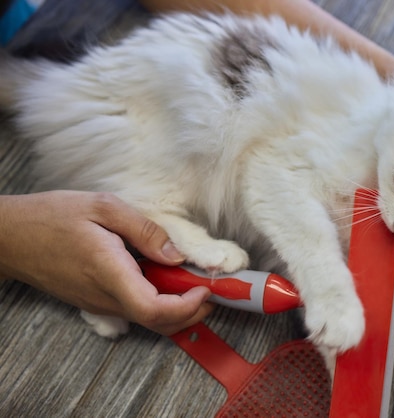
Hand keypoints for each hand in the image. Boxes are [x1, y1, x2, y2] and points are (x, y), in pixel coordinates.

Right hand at [0, 191, 213, 335]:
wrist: (11, 237)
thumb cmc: (53, 216)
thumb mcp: (103, 206)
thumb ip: (144, 230)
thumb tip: (176, 255)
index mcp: (109, 272)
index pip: (154, 309)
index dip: (187, 307)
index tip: (206, 289)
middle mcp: (105, 297)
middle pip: (157, 322)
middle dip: (192, 312)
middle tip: (212, 289)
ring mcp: (99, 304)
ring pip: (148, 319)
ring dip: (178, 308)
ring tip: (194, 282)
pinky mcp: (96, 302)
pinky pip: (134, 310)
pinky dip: (159, 303)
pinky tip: (167, 279)